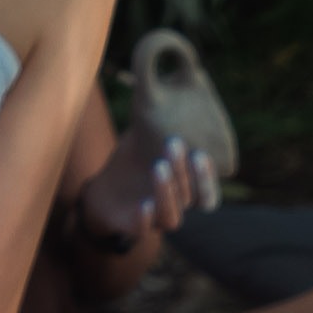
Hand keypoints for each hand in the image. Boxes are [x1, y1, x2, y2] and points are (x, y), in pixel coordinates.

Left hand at [78, 116, 208, 247]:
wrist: (105, 189)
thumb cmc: (133, 162)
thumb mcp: (144, 139)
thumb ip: (156, 122)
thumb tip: (160, 83)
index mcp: (186, 188)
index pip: (207, 189)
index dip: (207, 175)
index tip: (200, 152)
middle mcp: (177, 206)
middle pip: (191, 197)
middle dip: (187, 173)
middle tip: (174, 144)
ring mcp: (157, 219)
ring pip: (173, 215)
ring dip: (168, 191)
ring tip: (158, 165)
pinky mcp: (135, 227)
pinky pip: (144, 229)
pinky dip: (145, 218)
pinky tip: (144, 204)